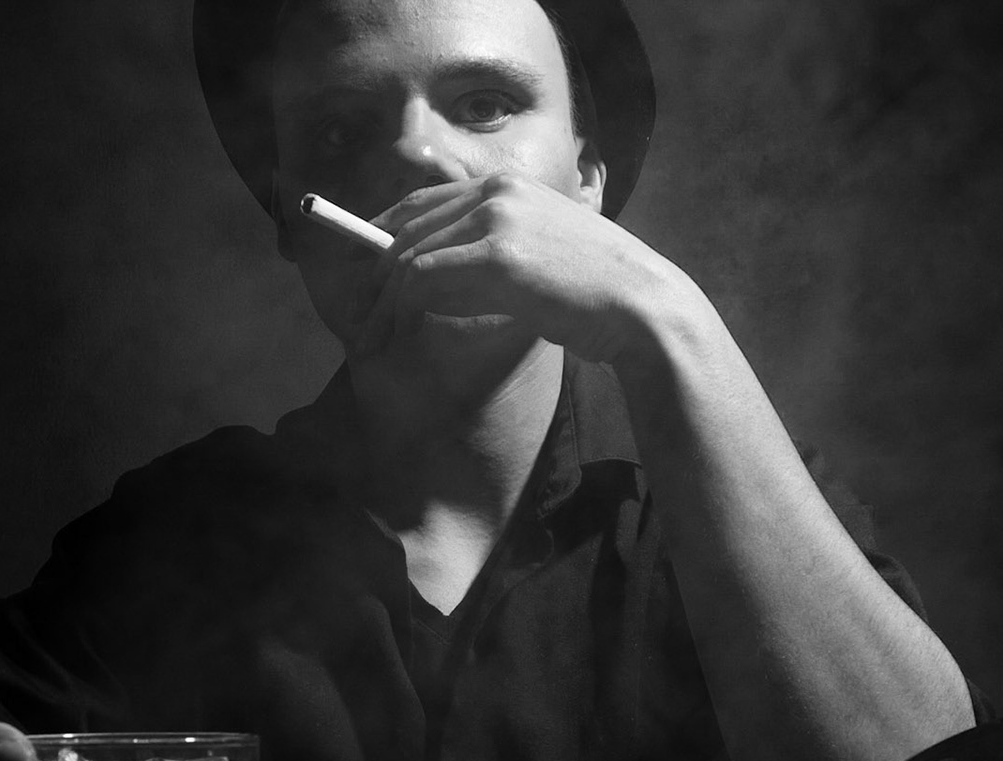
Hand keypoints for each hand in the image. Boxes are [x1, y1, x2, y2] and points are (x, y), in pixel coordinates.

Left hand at [354, 173, 694, 363]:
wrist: (641, 305)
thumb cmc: (596, 295)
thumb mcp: (540, 258)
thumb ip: (491, 257)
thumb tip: (431, 282)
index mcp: (510, 187)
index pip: (426, 201)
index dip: (386, 231)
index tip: (366, 264)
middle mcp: (499, 192)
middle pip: (409, 223)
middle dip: (375, 268)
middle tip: (360, 308)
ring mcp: (498, 220)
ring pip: (412, 252)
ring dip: (385, 296)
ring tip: (372, 331)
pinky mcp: (499, 256)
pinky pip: (427, 276)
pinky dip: (405, 305)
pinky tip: (400, 329)